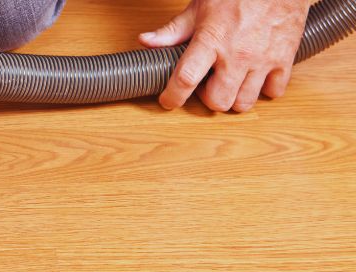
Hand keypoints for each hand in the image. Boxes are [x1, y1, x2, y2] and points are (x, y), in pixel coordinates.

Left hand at [139, 0, 309, 111]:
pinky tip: (255, 76)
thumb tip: (146, 41)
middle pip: (218, 101)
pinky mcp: (285, 59)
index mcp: (212, 40)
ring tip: (230, 81)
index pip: (186, 79)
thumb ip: (173, 29)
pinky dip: (263, 89)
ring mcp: (263, 59)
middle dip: (208, 99)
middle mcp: (237, 54)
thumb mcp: (199, 6)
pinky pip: (273, 92)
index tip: (168, 100)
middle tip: (207, 84)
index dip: (172, 96)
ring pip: (244, 103)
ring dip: (234, 98)